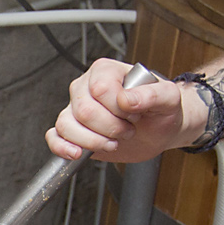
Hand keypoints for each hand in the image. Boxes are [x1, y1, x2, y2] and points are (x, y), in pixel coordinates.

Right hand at [48, 59, 200, 164]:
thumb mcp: (169, 98)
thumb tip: (127, 99)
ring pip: (67, 125)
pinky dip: (63, 147)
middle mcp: (86, 87)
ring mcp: (77, 109)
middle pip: (84, 110)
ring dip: (94, 141)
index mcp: (106, 72)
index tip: (135, 114)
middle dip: (111, 128)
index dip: (119, 109)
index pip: (100, 89)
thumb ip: (152, 94)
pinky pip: (54, 137)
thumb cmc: (161, 110)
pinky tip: (78, 153)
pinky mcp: (74, 131)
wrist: (159, 130)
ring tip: (113, 142)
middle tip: (128, 129)